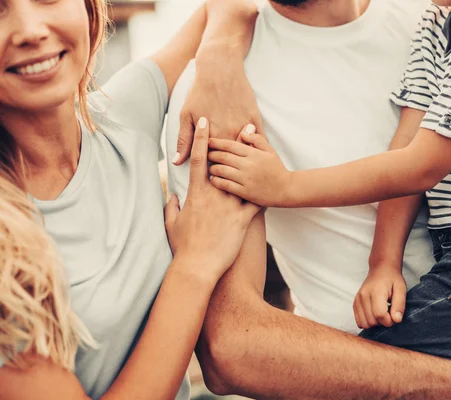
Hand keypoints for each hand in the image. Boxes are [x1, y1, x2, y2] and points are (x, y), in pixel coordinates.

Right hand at [165, 117, 259, 282]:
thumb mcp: (171, 223)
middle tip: (241, 125)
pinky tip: (272, 187)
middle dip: (233, 144)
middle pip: (225, 164)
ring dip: (252, 165)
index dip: (202, 139)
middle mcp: (214, 196)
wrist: (197, 267)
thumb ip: (171, 206)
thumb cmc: (183, 246)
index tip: (205, 122)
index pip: (199, 160)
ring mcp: (229, 207)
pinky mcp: (242, 221)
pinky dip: (264, 195)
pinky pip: (256, 204)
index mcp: (196, 194)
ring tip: (260, 150)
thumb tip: (171, 196)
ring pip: (243, 180)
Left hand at [173, 44, 261, 164]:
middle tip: (226, 172)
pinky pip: (259, 141)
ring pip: (247, 153)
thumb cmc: (200, 91)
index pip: (213, 164)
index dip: (212, 171)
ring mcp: (244, 127)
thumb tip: (177, 163)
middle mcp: (229, 135)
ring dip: (244, 160)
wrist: (220, 68)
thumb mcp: (186, 115)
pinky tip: (254, 154)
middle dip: (229, 168)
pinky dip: (256, 149)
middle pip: (231, 161)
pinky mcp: (255, 119)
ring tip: (241, 165)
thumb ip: (184, 141)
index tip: (211, 174)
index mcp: (212, 137)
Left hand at [207, 129, 291, 206]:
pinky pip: (226, 185)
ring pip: (222, 170)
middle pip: (223, 157)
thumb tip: (243, 132)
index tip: (208, 141)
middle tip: (205, 153)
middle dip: (211, 154)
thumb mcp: (270, 151)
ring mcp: (246, 179)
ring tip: (208, 167)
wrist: (286, 189)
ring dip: (212, 168)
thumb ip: (256, 139)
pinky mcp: (245, 192)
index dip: (217, 142)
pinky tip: (213, 179)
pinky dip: (217, 181)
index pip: (230, 145)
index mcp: (253, 153)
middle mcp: (248, 165)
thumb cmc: (277, 169)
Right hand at [353, 266, 405, 328]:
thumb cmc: (392, 279)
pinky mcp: (355, 303)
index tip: (395, 315)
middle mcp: (363, 296)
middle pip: (372, 321)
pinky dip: (368, 321)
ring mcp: (357, 299)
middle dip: (383, 322)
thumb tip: (396, 320)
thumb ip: (399, 305)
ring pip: (365, 323)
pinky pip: (359, 321)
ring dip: (375, 323)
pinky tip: (374, 314)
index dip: (389, 320)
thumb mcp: (401, 289)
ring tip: (382, 313)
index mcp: (376, 292)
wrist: (381, 269)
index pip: (380, 315)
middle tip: (389, 313)